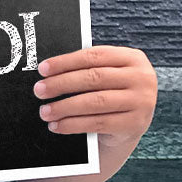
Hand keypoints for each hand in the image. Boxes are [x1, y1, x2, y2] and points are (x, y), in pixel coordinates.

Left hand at [33, 46, 156, 142]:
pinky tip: (58, 125)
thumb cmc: (112, 94)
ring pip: (95, 101)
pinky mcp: (134, 124)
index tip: (43, 69)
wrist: (130, 125)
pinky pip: (98, 123)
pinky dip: (73, 124)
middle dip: (62, 84)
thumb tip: (49, 71)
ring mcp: (142, 101)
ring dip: (64, 107)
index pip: (94, 55)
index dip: (66, 61)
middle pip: (94, 77)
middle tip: (39, 90)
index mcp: (133, 58)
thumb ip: (87, 69)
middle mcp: (142, 77)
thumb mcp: (107, 76)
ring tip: (45, 111)